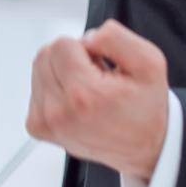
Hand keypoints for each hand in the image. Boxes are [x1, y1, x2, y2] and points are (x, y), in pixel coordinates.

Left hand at [26, 19, 169, 181]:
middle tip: (96, 77)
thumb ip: (116, 38)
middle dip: (70, 57)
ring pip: (39, 69)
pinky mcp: (39, 128)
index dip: (86, 48)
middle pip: (46, 55)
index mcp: (84, 95)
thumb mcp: (149, 62)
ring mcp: (46, 122)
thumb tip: (86, 37)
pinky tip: (75, 100)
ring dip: (61, 72)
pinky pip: (36, 88)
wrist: (145, 149)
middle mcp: (59, 112)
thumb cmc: (146, 109)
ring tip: (87, 89)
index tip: (101, 66)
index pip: (62, 45)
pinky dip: (53, 87)